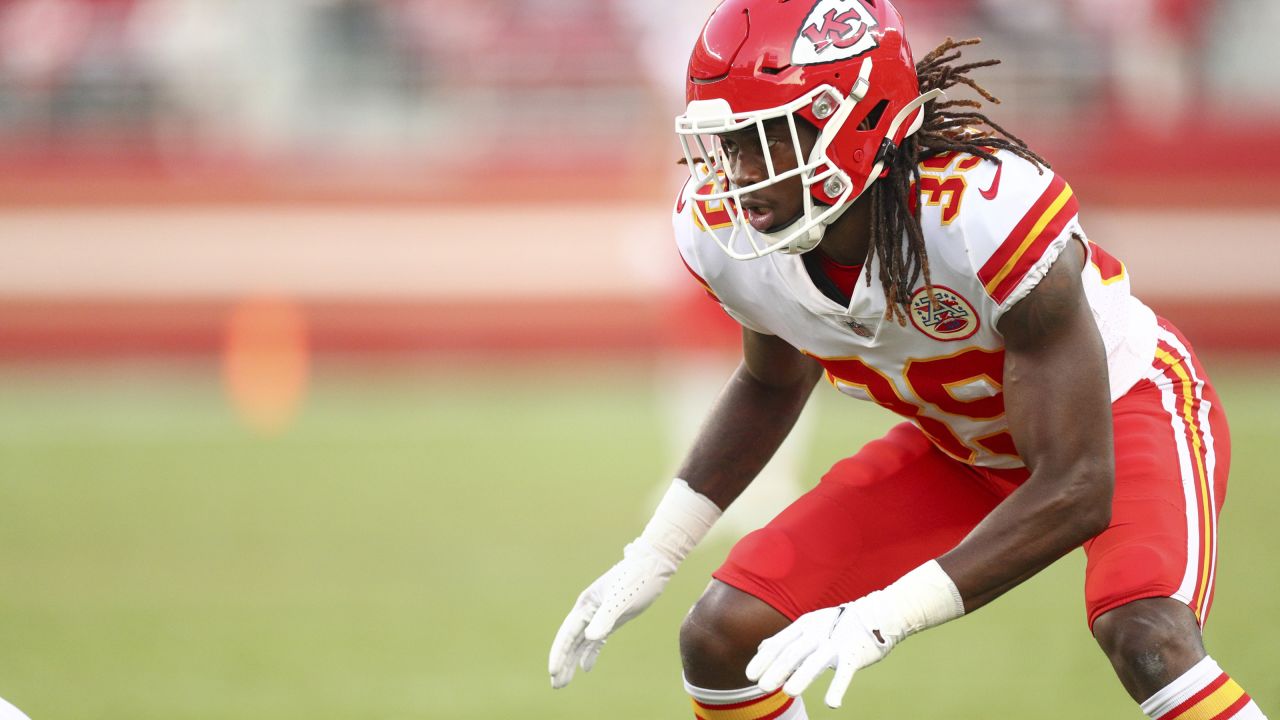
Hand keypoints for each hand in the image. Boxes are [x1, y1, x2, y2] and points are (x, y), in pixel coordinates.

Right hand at [548, 539, 677, 687]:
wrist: (653, 566)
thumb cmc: (636, 579)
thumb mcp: (621, 599)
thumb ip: (605, 618)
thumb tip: (590, 637)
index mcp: (586, 605)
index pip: (567, 633)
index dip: (559, 653)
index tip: (553, 671)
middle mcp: (588, 610)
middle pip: (570, 641)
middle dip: (562, 662)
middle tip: (556, 685)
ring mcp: (600, 615)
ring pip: (581, 642)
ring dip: (572, 661)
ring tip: (563, 682)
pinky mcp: (612, 619)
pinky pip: (595, 640)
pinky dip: (589, 653)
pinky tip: (585, 667)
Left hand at [745, 594, 899, 707]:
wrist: (878, 614)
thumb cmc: (838, 624)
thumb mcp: (809, 625)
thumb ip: (786, 638)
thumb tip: (762, 648)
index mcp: (804, 626)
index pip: (780, 643)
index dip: (764, 659)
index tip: (750, 675)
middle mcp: (817, 633)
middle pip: (794, 652)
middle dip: (777, 670)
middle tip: (763, 687)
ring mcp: (836, 643)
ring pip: (816, 661)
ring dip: (802, 677)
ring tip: (789, 693)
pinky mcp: (855, 654)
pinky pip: (845, 672)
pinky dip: (838, 687)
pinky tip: (832, 703)